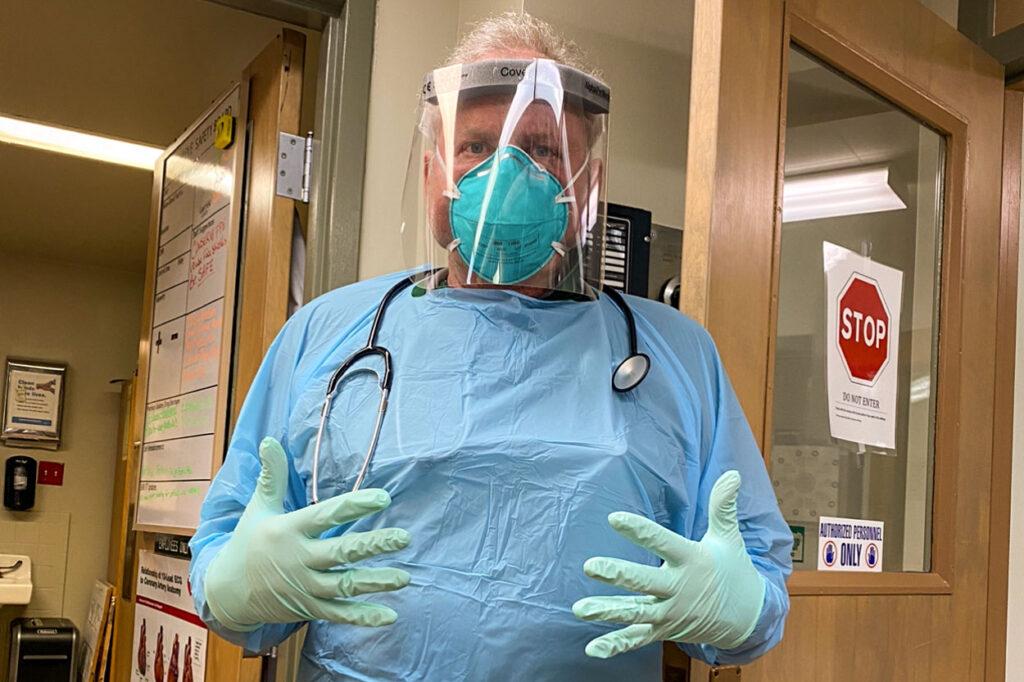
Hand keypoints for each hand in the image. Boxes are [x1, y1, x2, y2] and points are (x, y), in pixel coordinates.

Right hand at [204, 437, 411, 630]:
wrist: (227, 593)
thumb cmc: (249, 543)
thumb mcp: (258, 507)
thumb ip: (271, 475)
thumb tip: (269, 440)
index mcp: (288, 531)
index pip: (325, 515)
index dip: (354, 506)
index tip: (383, 497)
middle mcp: (298, 559)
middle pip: (341, 552)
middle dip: (373, 545)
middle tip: (404, 538)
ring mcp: (305, 587)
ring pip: (345, 585)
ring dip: (376, 582)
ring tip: (405, 577)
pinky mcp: (309, 609)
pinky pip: (339, 614)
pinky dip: (363, 617)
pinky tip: (390, 616)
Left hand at [573, 471, 764, 657]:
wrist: (747, 619)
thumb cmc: (731, 570)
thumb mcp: (728, 538)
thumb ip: (723, 507)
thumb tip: (732, 474)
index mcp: (691, 560)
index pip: (662, 542)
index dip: (639, 531)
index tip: (614, 518)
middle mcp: (678, 588)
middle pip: (644, 582)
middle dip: (617, 574)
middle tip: (590, 566)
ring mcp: (669, 613)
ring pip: (635, 613)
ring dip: (607, 612)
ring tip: (580, 609)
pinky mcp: (663, 630)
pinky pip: (637, 639)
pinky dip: (616, 645)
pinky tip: (592, 648)